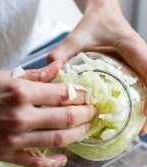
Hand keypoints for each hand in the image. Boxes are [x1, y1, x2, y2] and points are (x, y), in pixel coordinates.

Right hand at [0, 62, 95, 166]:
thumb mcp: (2, 76)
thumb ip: (33, 76)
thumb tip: (57, 70)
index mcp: (20, 92)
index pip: (63, 93)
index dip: (80, 94)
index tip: (86, 95)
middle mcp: (21, 117)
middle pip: (67, 117)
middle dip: (86, 114)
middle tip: (93, 112)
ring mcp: (15, 139)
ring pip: (58, 140)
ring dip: (77, 135)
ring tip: (85, 129)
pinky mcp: (6, 155)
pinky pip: (37, 163)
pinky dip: (54, 163)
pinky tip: (63, 159)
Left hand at [48, 0, 146, 133]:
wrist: (104, 12)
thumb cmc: (94, 22)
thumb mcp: (77, 36)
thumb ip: (63, 51)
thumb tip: (52, 69)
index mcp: (131, 47)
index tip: (144, 115)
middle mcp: (140, 55)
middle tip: (140, 132)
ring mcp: (139, 61)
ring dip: (146, 107)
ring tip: (138, 130)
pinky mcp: (134, 66)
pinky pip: (142, 84)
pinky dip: (140, 100)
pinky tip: (130, 114)